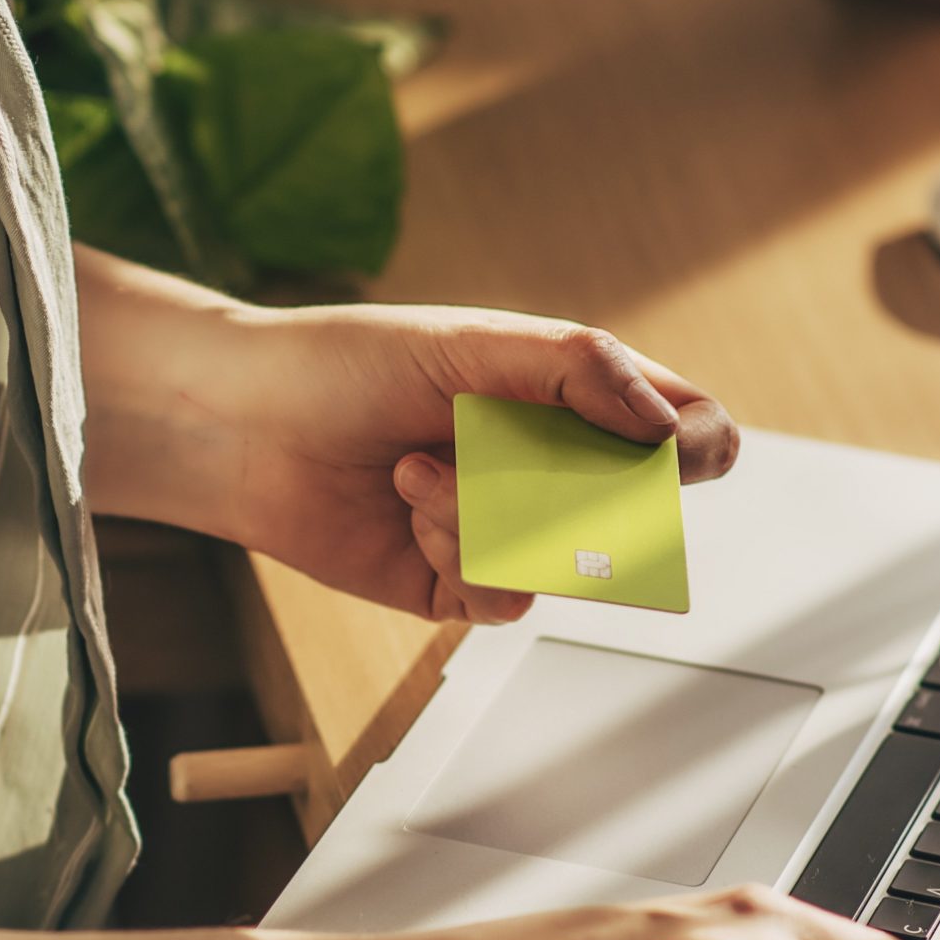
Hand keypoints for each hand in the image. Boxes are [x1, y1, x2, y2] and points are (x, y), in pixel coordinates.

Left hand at [77, 247, 740, 620]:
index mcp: (572, 397)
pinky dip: (458, 553)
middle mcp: (551, 467)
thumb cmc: (345, 365)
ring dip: (487, 514)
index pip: (687, 430)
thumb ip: (580, 368)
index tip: (668, 451)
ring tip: (417, 468)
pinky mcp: (459, 585)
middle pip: (636, 511)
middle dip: (569, 487)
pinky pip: (505, 598)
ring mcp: (510, 529)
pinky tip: (406, 507)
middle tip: (499, 452)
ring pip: (566, 562)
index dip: (697, 448)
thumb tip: (668, 424)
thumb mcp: (473, 341)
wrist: (242, 425)